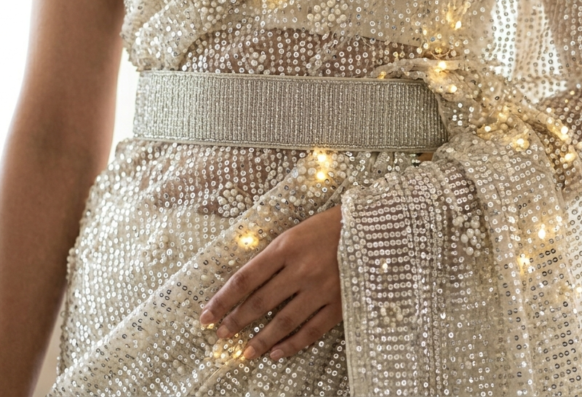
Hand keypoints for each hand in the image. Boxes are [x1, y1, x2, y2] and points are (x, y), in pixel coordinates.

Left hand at [199, 205, 343, 360]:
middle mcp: (301, 270)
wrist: (374, 228)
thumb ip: (273, 257)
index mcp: (286, 247)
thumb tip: (246, 285)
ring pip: (284, 321)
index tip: (207, 316)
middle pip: (260, 302)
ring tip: (245, 353)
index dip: (222, 300)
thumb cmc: (331, 227)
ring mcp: (322, 289)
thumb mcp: (296, 233)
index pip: (244, 279)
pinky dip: (293, 344)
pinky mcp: (340, 303)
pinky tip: (278, 353)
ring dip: (261, 340)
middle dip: (237, 321)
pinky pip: (312, 330)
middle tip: (222, 335)